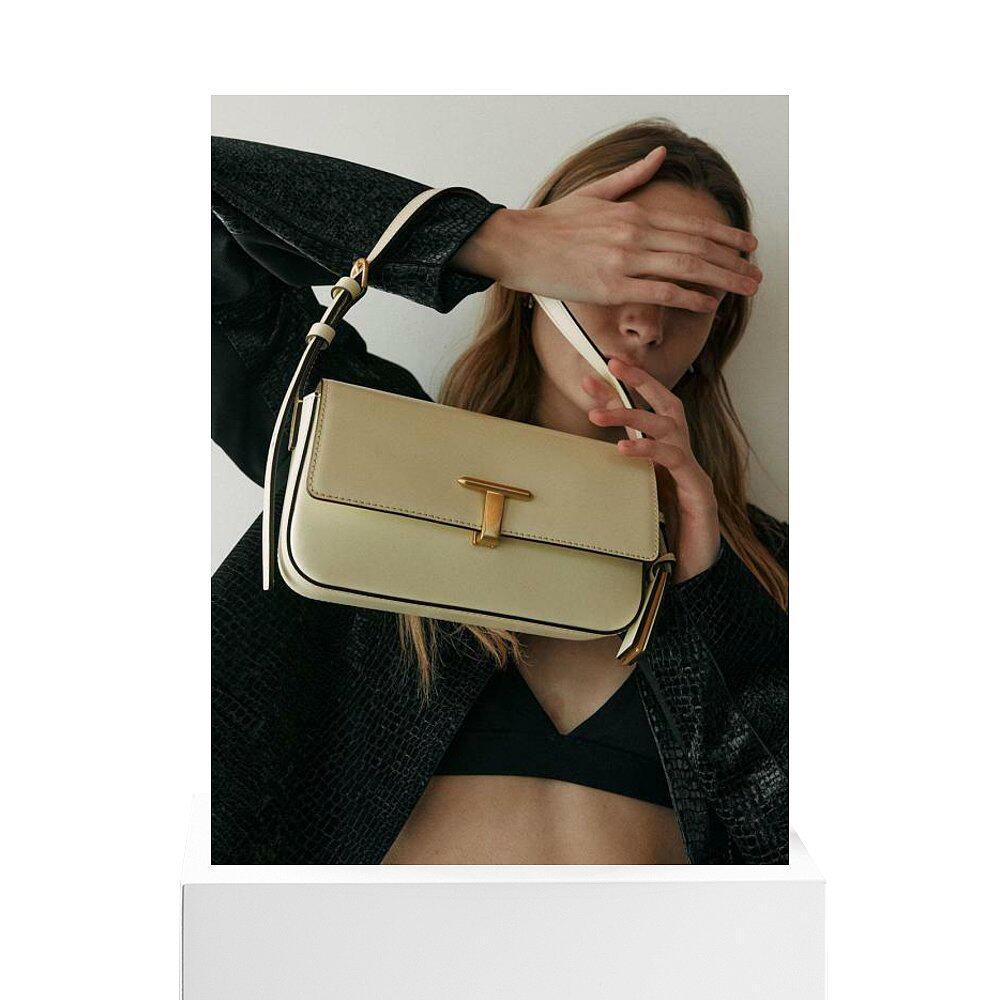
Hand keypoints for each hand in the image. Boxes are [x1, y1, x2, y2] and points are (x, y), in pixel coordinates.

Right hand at [452, 146, 760, 312]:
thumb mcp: (595, 192)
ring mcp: (624, 261)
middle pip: (697, 248)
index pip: (691, 225)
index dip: (725, 237)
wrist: (518, 244)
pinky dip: (688, 298)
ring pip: (686, 269)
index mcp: (634, 213)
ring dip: (722, 280)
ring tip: (745, 289)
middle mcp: (635, 234)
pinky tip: (708, 304)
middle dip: (733, 262)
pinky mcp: (610, 287)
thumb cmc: (552, 224)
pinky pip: (660, 293)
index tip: (748, 245)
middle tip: (757, 274)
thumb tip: (660, 154)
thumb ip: (632, 177)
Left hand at [584, 357, 720, 582]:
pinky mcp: (698, 491)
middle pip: (668, 405)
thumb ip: (617, 478)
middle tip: (611, 366)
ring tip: (598, 415)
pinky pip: (675, 461)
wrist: (692, 574)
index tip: (596, 373)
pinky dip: (649, 450)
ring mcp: (693, 472)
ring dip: (632, 416)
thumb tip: (580, 465)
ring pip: (669, 427)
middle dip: (642, 382)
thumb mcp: (632, 499)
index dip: (624, 391)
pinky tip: (623, 448)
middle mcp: (683, 457)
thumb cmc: (663, 537)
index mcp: (666, 456)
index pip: (647, 413)